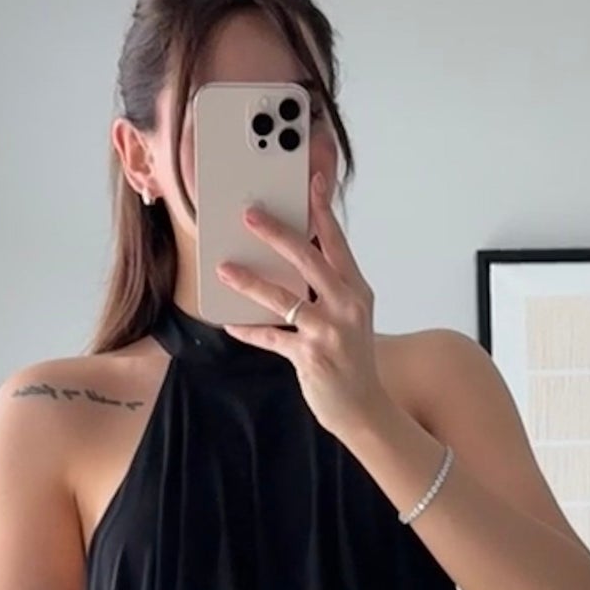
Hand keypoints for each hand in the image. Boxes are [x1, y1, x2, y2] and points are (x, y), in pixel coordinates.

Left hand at [213, 168, 386, 440]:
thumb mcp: (350, 316)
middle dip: (276, 234)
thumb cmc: (352, 357)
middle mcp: (346, 306)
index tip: (310, 182)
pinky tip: (229, 322)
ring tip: (225, 269)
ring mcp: (329, 332)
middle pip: (308, 260)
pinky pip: (271, 337)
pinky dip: (248, 330)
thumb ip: (330, 288)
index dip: (322, 211)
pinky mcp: (310, 357)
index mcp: (356, 290)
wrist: (364, 408)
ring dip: (250, 282)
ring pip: (283, 298)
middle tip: (250, 215)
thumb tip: (292, 259)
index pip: (337, 243)